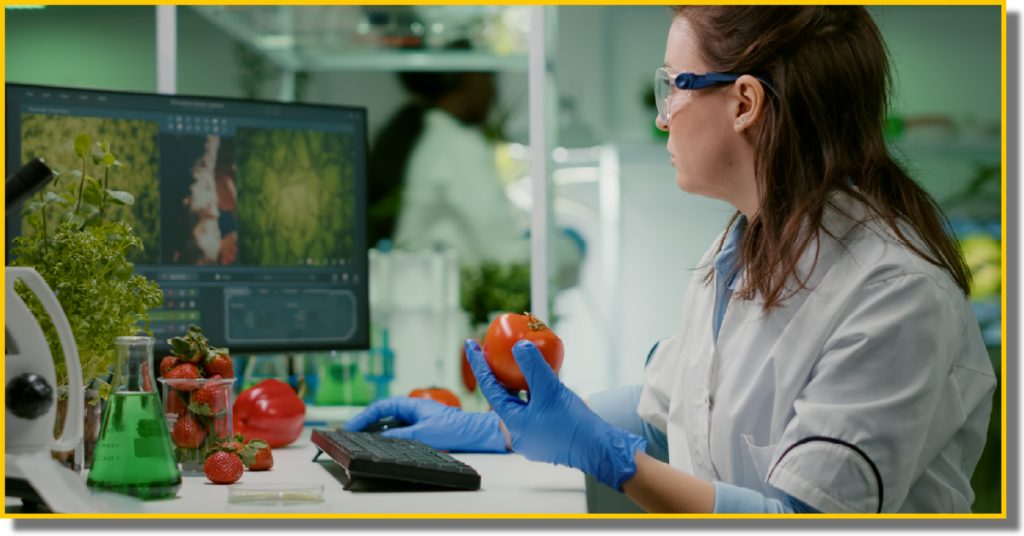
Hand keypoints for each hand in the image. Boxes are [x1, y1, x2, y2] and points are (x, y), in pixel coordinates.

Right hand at [344, 396, 506, 452]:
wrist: (479, 434)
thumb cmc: (457, 428)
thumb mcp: (424, 433)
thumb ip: (400, 435)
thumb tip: (380, 438)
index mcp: (413, 405)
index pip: (381, 407)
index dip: (364, 416)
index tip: (350, 426)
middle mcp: (414, 411)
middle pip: (383, 416)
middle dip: (366, 424)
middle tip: (350, 435)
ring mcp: (418, 422)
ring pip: (391, 426)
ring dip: (377, 432)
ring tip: (361, 442)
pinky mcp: (424, 432)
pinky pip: (401, 434)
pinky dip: (390, 439)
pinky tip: (383, 447)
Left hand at [465, 339, 646, 490]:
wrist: (599, 449)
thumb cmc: (573, 424)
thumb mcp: (550, 390)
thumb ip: (533, 367)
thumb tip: (519, 346)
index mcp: (513, 423)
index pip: (489, 388)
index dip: (479, 363)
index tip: (471, 344)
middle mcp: (519, 432)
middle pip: (503, 396)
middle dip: (500, 373)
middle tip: (495, 352)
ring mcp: (533, 436)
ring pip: (520, 403)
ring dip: (519, 384)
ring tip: (520, 364)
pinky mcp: (547, 436)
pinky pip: (534, 409)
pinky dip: (534, 394)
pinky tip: (543, 381)